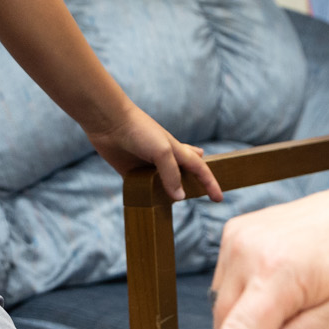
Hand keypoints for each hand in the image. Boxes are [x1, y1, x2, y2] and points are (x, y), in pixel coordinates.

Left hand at [86, 104, 221, 203]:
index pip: (200, 169)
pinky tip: (148, 203)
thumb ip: (172, 174)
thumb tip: (179, 197)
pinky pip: (143, 189)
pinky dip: (147, 196)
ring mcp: (148, 166)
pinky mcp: (130, 172)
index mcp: (178, 150)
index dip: (211, 183)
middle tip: (203, 194)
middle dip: (195, 182)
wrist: (109, 123)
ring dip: (169, 194)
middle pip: (184, 174)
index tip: (219, 199)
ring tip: (174, 205)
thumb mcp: (162, 151)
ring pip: (164, 184)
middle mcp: (165, 159)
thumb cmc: (140, 131)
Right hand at [179, 173, 328, 328]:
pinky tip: (280, 277)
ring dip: (249, 314)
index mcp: (281, 271)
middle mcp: (248, 249)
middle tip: (298, 320)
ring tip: (294, 291)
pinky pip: (226, 283)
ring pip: (223, 305)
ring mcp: (237, 236)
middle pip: (227, 324)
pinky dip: (247, 292)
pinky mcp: (233, 231)